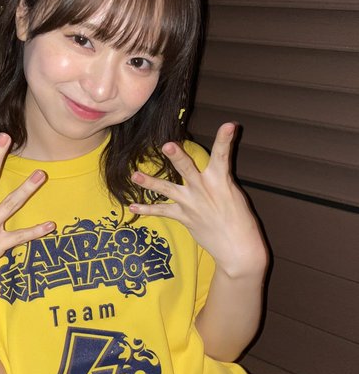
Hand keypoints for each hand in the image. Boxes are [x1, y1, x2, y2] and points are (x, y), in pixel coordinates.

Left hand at [130, 123, 266, 279]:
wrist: (238, 249)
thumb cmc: (240, 220)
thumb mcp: (235, 194)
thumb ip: (220, 178)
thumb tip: (212, 168)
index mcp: (221, 180)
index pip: (224, 155)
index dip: (225, 139)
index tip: (229, 125)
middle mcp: (204, 189)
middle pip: (187, 168)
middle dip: (177, 156)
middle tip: (167, 145)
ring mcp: (191, 203)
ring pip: (167, 189)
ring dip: (150, 182)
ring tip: (134, 175)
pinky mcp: (184, 217)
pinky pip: (162, 211)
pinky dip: (147, 209)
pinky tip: (133, 206)